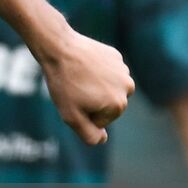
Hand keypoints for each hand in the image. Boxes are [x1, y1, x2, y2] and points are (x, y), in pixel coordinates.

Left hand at [38, 30, 133, 144]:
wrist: (59, 48)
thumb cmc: (64, 83)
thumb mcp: (71, 116)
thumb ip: (89, 135)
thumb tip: (103, 140)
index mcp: (119, 105)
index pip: (100, 120)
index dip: (82, 113)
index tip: (72, 99)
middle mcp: (128, 88)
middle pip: (106, 104)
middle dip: (91, 100)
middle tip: (74, 87)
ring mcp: (123, 70)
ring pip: (107, 87)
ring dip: (94, 86)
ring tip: (78, 76)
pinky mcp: (115, 56)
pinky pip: (105, 70)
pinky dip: (95, 70)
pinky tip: (82, 65)